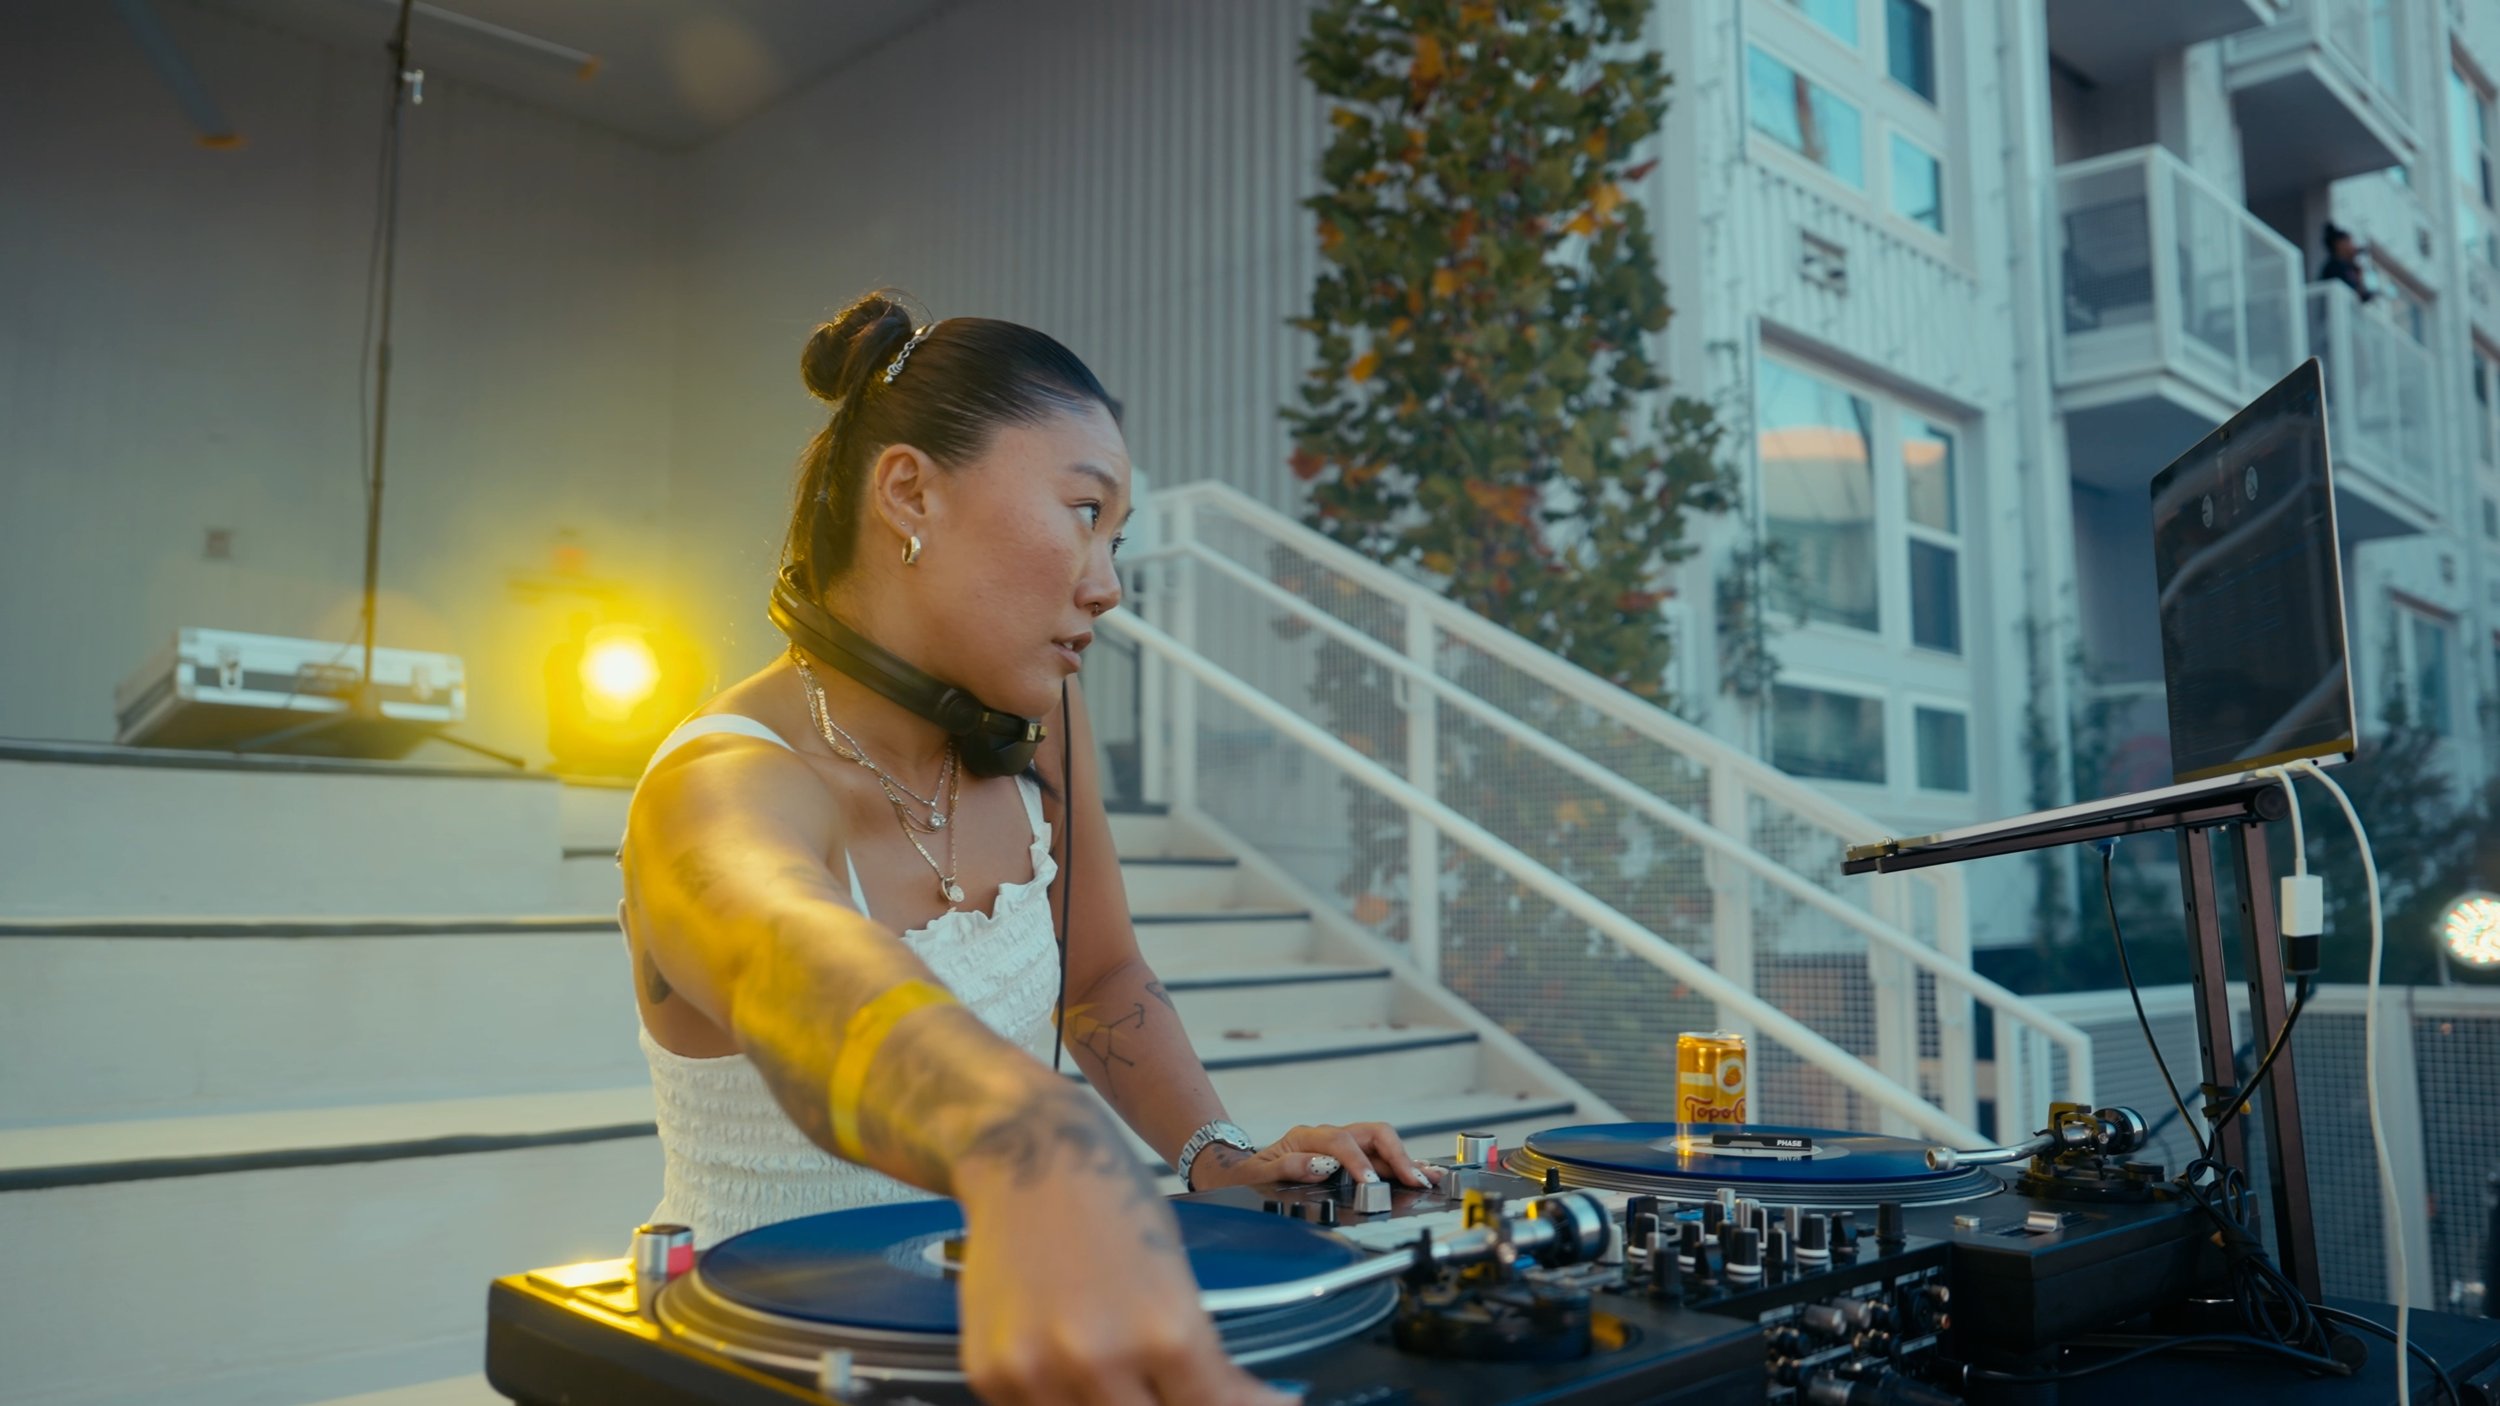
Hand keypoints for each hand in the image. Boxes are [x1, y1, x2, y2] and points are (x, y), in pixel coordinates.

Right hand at [953, 1098, 1298, 1405]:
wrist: (1028, 1154)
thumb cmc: (1112, 1203)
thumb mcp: (1176, 1276)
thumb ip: (1194, 1356)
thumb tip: (1221, 1403)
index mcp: (1166, 1333)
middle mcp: (1101, 1360)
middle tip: (1174, 1386)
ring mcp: (1038, 1371)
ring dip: (1112, 1405)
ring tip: (1121, 1372)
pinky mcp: (990, 1372)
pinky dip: (1061, 1398)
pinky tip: (1068, 1365)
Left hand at [1188, 1121, 1439, 1191]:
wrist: (1239, 1170)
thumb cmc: (1247, 1174)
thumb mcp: (1254, 1174)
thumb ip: (1285, 1167)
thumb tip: (1319, 1165)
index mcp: (1305, 1137)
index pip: (1341, 1143)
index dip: (1358, 1162)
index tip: (1371, 1182)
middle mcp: (1328, 1136)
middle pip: (1372, 1133)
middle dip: (1397, 1155)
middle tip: (1415, 1179)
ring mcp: (1340, 1145)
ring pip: (1381, 1144)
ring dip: (1406, 1160)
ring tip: (1431, 1177)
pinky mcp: (1348, 1158)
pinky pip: (1378, 1157)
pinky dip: (1401, 1166)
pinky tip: (1420, 1175)